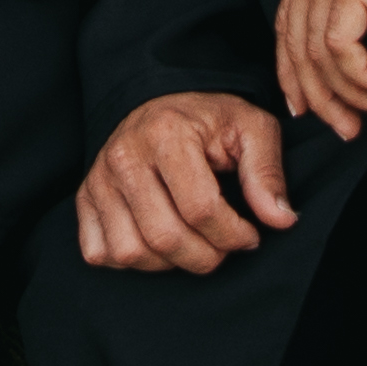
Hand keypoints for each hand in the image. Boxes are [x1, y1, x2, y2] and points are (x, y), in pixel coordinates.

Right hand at [71, 89, 297, 274]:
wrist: (158, 101)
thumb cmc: (209, 120)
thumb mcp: (251, 128)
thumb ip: (267, 173)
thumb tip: (282, 220)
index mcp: (167, 133)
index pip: (201, 209)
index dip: (234, 235)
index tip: (250, 235)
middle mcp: (124, 156)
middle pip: (164, 237)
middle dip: (206, 257)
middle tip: (224, 247)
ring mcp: (98, 179)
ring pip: (130, 252)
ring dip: (170, 263)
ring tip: (193, 245)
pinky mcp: (84, 198)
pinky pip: (99, 253)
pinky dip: (130, 261)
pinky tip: (156, 243)